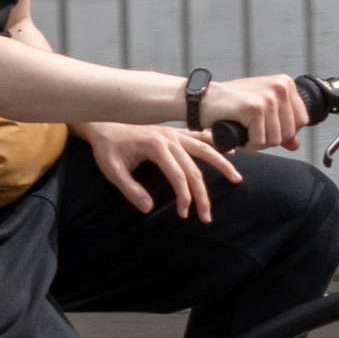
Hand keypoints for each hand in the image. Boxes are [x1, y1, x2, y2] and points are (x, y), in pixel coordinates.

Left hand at [84, 119, 243, 218]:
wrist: (102, 121)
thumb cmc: (107, 146)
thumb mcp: (112, 170)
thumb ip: (130, 189)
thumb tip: (148, 208)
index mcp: (156, 146)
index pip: (178, 175)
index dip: (184, 197)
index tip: (183, 214)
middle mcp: (169, 138)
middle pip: (194, 168)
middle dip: (202, 194)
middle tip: (207, 216)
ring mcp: (173, 133)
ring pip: (204, 149)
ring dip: (221, 164)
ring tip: (236, 178)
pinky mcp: (174, 132)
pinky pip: (199, 136)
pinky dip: (215, 142)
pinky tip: (229, 150)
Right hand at [197, 73, 307, 147]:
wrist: (202, 100)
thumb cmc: (231, 105)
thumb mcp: (261, 112)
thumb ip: (280, 126)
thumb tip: (296, 145)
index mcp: (286, 83)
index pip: (302, 120)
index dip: (284, 131)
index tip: (265, 126)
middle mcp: (280, 87)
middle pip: (289, 132)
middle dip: (270, 139)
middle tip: (251, 131)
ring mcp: (267, 97)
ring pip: (275, 140)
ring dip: (258, 143)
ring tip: (244, 132)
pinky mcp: (254, 108)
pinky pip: (259, 142)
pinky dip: (248, 145)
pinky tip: (239, 135)